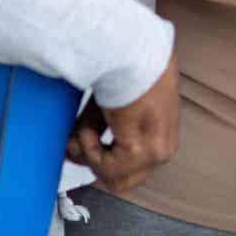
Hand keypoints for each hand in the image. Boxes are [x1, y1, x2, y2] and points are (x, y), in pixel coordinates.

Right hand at [66, 52, 179, 192]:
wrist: (129, 53)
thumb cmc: (122, 71)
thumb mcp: (108, 110)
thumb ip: (95, 133)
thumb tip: (71, 153)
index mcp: (162, 138)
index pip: (129, 171)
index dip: (98, 161)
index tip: (75, 145)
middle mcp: (164, 150)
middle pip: (121, 182)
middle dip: (93, 164)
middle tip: (75, 141)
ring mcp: (157, 153)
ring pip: (111, 178)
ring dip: (89, 153)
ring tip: (85, 126)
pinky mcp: (143, 151)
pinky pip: (104, 167)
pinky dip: (88, 147)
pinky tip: (89, 126)